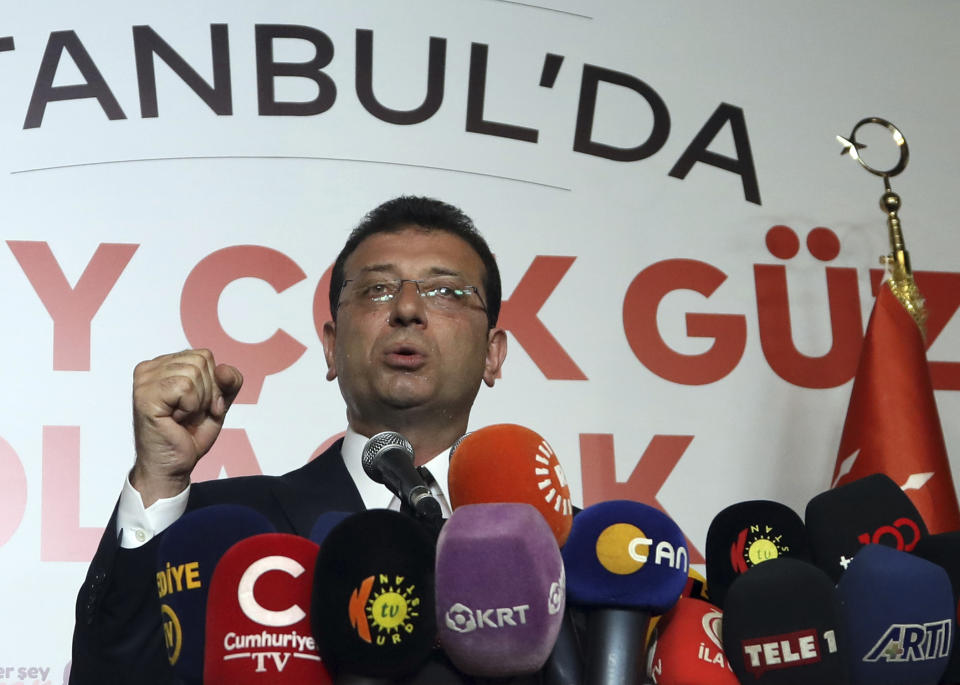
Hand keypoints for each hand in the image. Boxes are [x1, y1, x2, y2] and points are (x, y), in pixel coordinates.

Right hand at [130, 349, 242, 505]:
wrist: (173, 467)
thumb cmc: (189, 435)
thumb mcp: (218, 403)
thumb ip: (228, 382)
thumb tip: (224, 369)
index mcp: (164, 364)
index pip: (205, 355)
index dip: (213, 384)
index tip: (198, 406)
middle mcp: (150, 368)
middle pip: (201, 361)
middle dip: (207, 392)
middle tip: (189, 415)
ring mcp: (144, 380)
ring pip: (194, 372)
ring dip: (197, 402)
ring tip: (181, 417)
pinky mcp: (144, 395)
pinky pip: (185, 387)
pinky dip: (190, 407)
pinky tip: (175, 419)